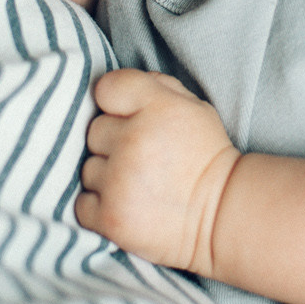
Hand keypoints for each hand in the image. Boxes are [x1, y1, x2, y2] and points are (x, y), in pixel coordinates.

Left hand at [75, 69, 238, 274]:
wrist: (222, 215)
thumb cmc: (204, 157)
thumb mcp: (193, 107)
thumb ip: (155, 86)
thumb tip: (116, 88)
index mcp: (157, 107)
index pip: (106, 88)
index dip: (115, 104)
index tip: (130, 119)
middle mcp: (134, 140)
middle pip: (94, 130)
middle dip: (113, 143)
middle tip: (143, 158)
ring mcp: (119, 180)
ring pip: (88, 168)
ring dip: (106, 176)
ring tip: (139, 185)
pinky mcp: (111, 217)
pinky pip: (82, 203)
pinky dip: (99, 207)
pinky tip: (127, 205)